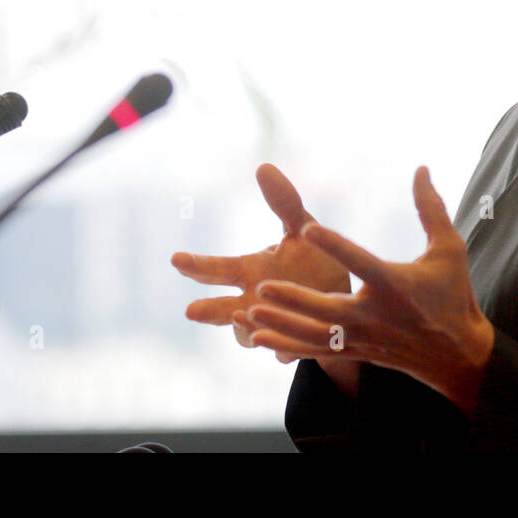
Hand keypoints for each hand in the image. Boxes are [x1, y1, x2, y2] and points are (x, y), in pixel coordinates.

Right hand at [172, 163, 350, 360]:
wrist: (341, 297)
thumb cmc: (313, 259)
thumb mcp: (302, 228)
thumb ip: (284, 201)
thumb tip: (263, 165)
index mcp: (252, 271)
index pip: (219, 268)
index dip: (197, 264)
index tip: (176, 258)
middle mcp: (253, 302)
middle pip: (225, 307)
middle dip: (210, 309)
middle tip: (191, 309)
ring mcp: (271, 326)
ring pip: (249, 333)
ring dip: (246, 327)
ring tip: (248, 316)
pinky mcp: (295, 345)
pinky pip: (284, 350)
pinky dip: (281, 349)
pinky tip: (284, 351)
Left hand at [243, 166, 495, 415]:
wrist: (456, 353)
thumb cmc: (453, 294)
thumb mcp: (449, 249)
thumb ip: (431, 208)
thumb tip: (421, 169)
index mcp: (395, 285)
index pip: (360, 262)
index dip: (334, 246)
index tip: (307, 229)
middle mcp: (376, 314)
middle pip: (328, 308)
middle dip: (294, 299)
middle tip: (262, 286)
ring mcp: (364, 337)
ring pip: (316, 333)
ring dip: (282, 323)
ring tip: (248, 310)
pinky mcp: (358, 351)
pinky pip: (317, 351)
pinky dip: (287, 344)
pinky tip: (257, 337)